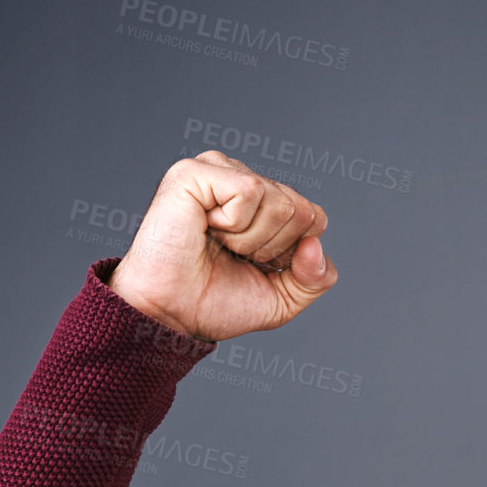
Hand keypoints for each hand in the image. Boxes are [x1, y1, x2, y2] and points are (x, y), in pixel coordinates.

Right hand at [108, 150, 337, 341]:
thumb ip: (316, 278)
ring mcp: (219, 171)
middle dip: (271, 247)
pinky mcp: (196, 171)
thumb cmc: (215, 302)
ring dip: (249, 239)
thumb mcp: (283, 299)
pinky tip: (204, 226)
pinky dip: (233, 224)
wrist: (171, 315)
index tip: (253, 264)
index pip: (314, 218)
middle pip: (301, 210)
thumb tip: (315, 245)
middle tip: (230, 254)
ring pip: (279, 201)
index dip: (291, 254)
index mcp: (264, 204)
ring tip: (215, 242)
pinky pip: (250, 191)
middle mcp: (243, 180)